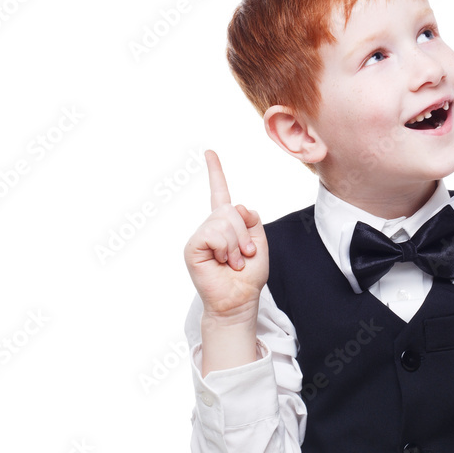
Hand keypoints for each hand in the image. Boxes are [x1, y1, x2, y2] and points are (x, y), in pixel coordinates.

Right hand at [182, 150, 268, 322]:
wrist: (239, 300)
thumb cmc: (248, 275)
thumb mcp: (260, 242)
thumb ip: (251, 219)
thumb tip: (235, 206)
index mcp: (226, 223)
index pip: (220, 192)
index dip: (215, 171)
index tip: (209, 152)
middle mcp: (211, 226)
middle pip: (231, 209)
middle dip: (245, 234)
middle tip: (244, 256)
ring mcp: (200, 235)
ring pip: (224, 221)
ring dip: (237, 245)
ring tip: (233, 262)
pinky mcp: (193, 247)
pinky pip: (214, 234)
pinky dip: (226, 249)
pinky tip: (222, 263)